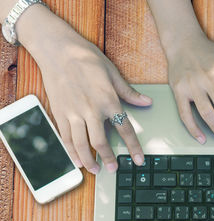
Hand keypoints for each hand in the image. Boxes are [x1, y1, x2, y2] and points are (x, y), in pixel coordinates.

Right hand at [36, 34, 151, 173]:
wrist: (58, 50)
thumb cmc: (87, 59)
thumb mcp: (113, 73)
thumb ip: (129, 93)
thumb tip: (147, 102)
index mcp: (108, 100)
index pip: (124, 129)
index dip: (133, 147)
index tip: (138, 160)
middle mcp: (91, 110)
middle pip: (100, 141)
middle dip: (108, 158)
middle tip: (114, 169)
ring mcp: (73, 113)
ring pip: (81, 144)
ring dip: (89, 160)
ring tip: (95, 170)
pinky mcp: (59, 113)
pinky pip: (65, 138)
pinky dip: (71, 152)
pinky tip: (76, 160)